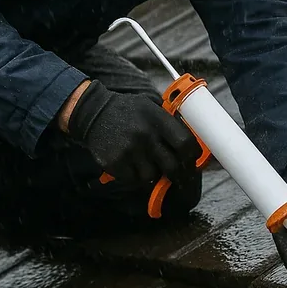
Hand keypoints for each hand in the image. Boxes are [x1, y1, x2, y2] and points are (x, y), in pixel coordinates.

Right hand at [67, 80, 200, 184]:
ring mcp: (129, 151)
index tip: (192, 160)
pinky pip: (134, 180)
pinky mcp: (116, 163)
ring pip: (152, 176)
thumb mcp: (151, 107)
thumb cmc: (127, 111)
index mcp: (157, 120)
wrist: (93, 113)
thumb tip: (191, 145)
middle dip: (177, 173)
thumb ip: (169, 124)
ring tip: (146, 162)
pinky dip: (135, 176)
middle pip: (172, 166)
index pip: (185, 144)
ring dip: (152, 173)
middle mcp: (145, 136)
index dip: (192, 156)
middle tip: (177, 174)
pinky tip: (130, 163)